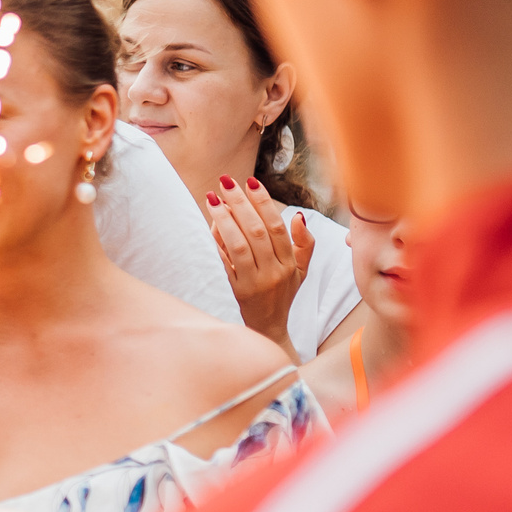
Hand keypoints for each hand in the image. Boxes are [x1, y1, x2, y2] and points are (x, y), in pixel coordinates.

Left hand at [207, 177, 310, 356]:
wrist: (269, 329)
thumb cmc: (283, 294)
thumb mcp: (301, 271)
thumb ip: (304, 243)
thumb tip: (297, 215)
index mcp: (290, 263)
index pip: (277, 227)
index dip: (264, 202)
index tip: (250, 181)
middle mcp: (275, 272)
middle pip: (257, 232)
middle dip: (240, 204)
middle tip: (225, 182)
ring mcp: (255, 283)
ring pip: (240, 246)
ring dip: (225, 220)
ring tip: (212, 199)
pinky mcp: (237, 292)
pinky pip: (224, 264)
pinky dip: (216, 245)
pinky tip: (207, 227)